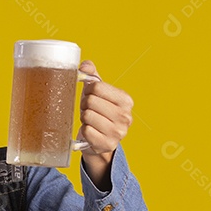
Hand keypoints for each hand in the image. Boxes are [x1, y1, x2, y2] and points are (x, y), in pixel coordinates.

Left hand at [77, 60, 133, 187]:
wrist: (99, 141)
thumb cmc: (97, 112)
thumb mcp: (97, 92)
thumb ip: (92, 74)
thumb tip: (84, 66)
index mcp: (126, 100)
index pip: (97, 86)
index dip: (88, 90)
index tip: (91, 96)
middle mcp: (125, 116)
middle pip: (90, 101)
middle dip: (85, 105)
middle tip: (89, 110)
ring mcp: (118, 132)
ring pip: (87, 116)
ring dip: (84, 118)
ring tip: (90, 120)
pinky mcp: (107, 145)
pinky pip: (86, 131)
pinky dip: (84, 131)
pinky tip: (90, 132)